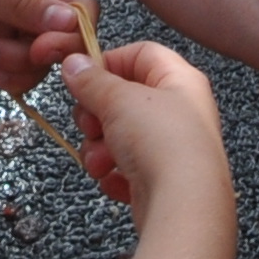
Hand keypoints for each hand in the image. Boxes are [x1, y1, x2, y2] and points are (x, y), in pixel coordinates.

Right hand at [58, 41, 227, 213]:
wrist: (184, 204)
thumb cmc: (163, 142)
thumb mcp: (119, 100)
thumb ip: (92, 81)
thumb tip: (74, 63)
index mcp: (179, 80)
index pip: (141, 54)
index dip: (109, 63)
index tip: (82, 79)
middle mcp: (180, 111)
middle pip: (125, 99)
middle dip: (97, 116)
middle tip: (90, 126)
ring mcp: (171, 147)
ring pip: (120, 137)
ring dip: (100, 149)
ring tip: (101, 162)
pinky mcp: (161, 180)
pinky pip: (126, 170)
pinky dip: (114, 175)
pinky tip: (114, 180)